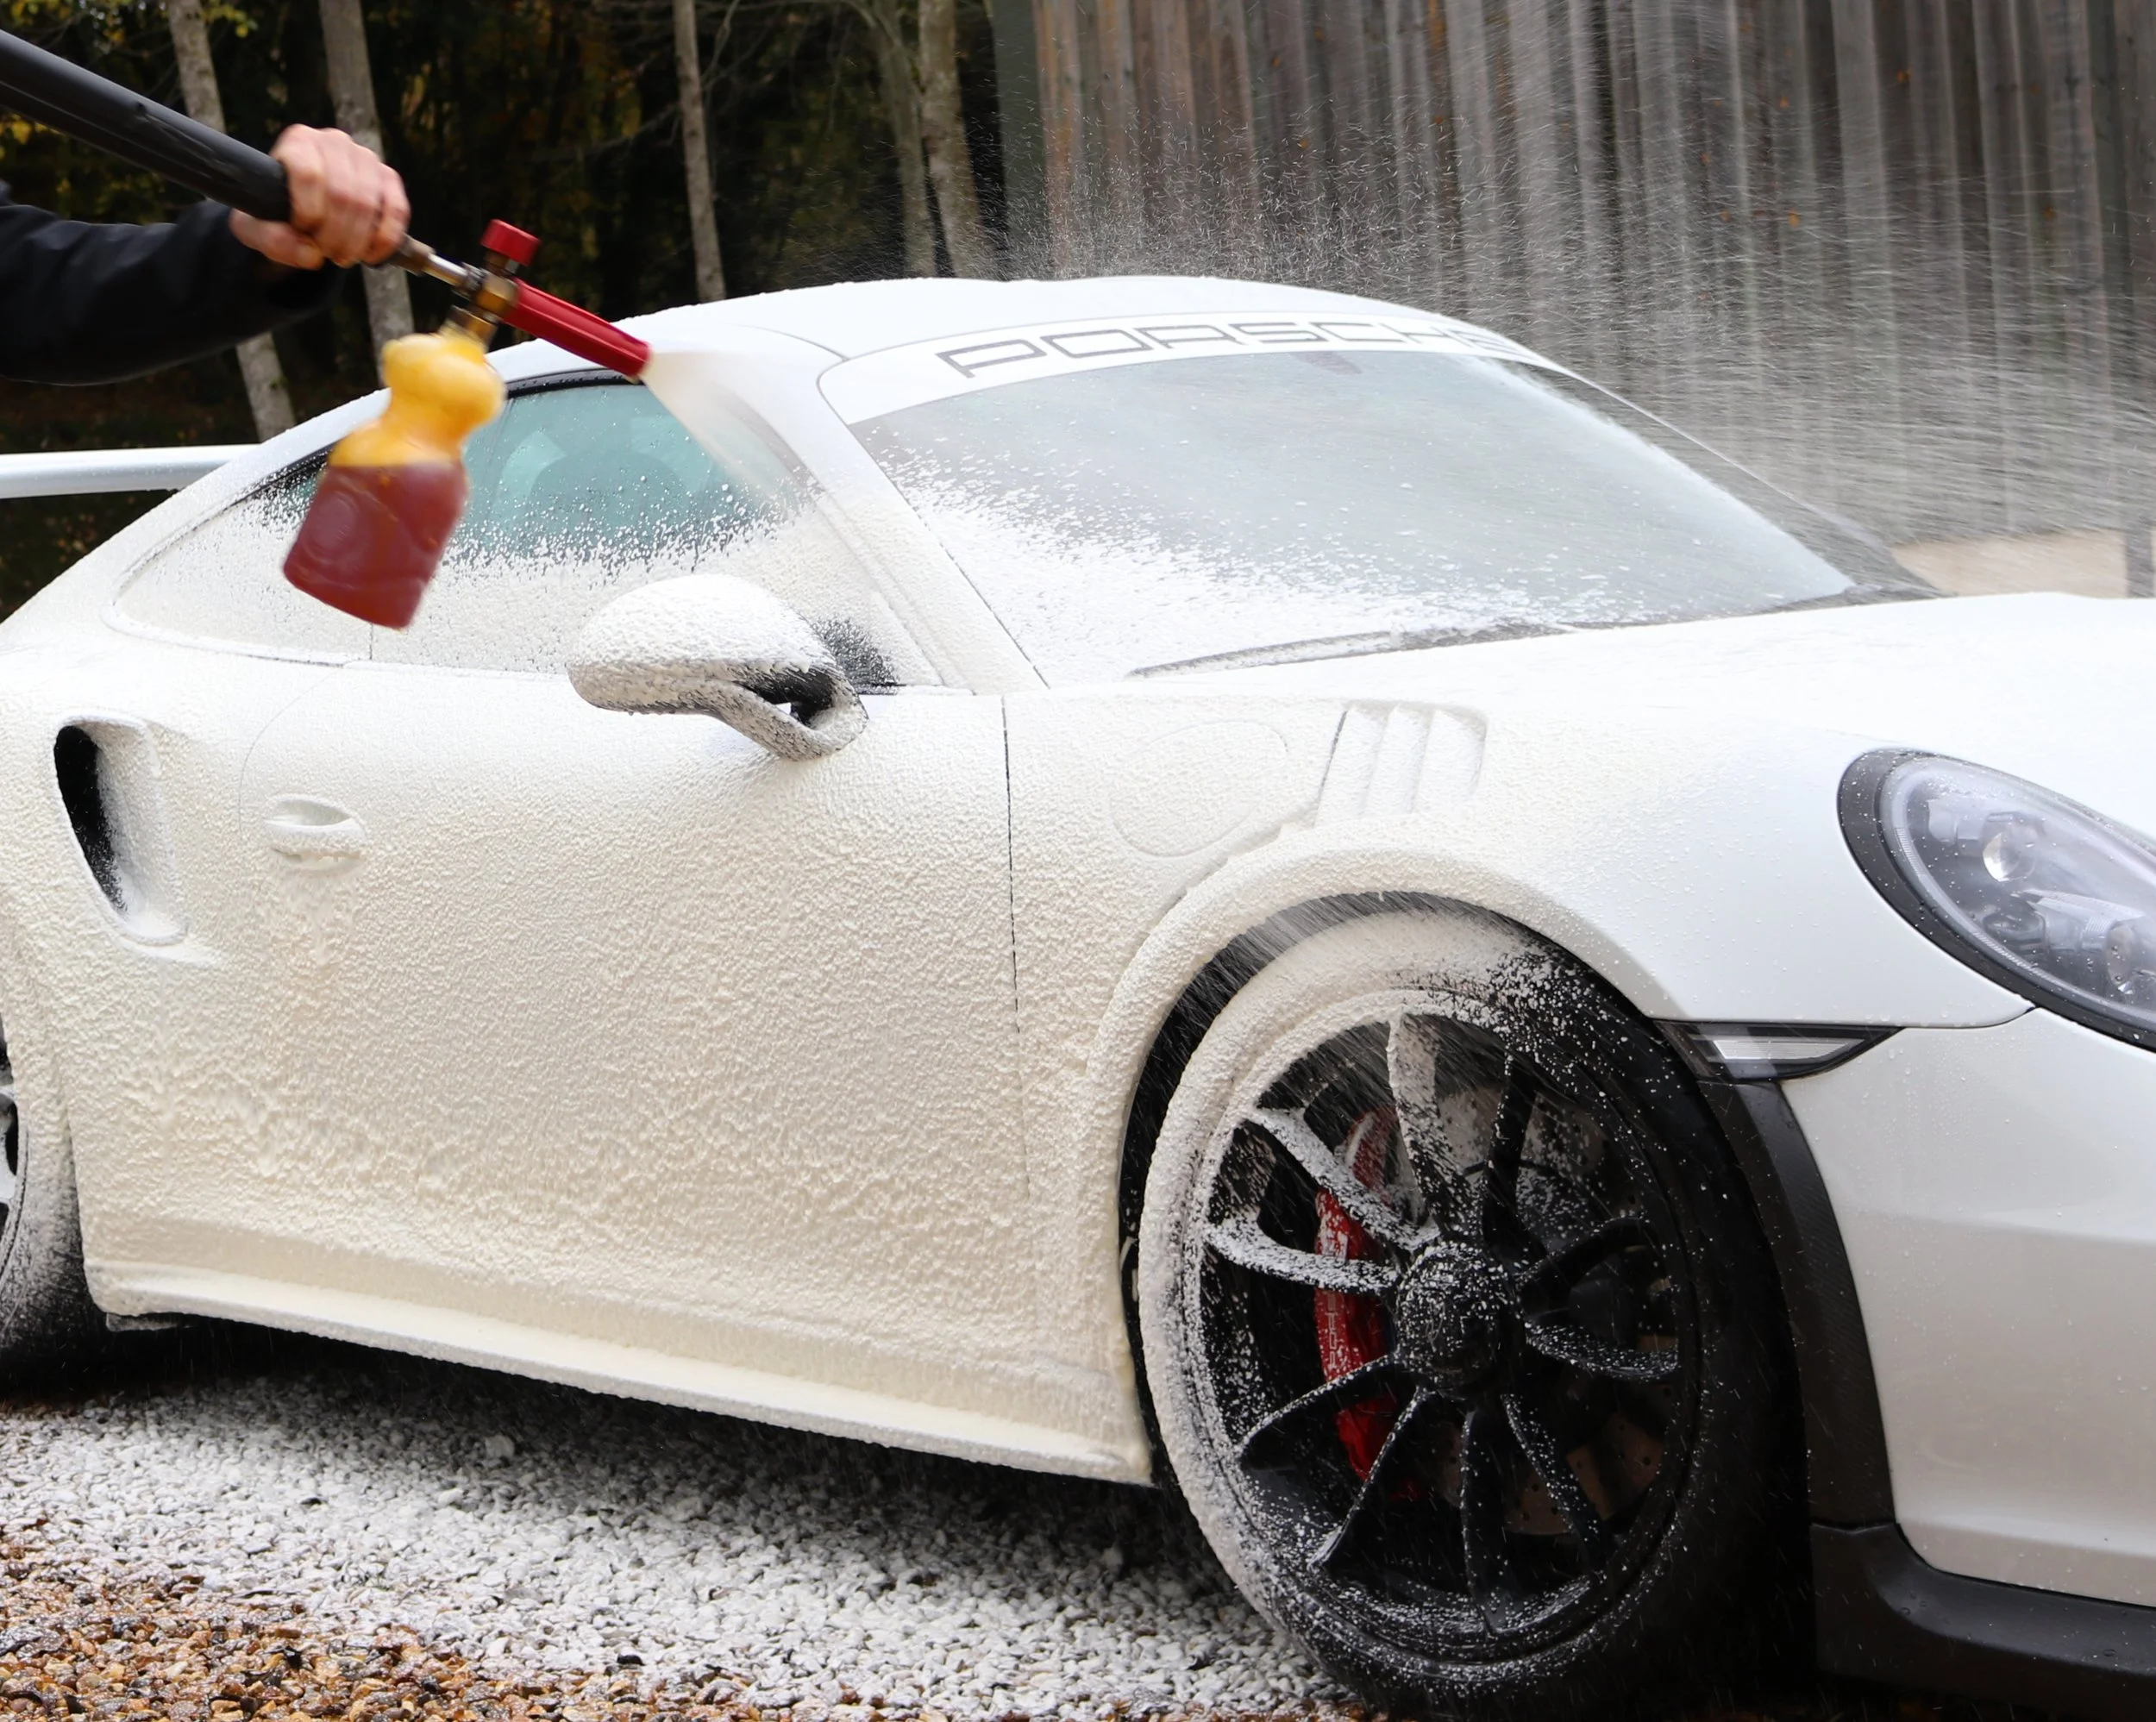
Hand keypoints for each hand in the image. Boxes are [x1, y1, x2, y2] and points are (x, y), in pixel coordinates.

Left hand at [229, 125, 408, 269]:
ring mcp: (366, 158)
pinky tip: (371, 255)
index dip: (309, 213)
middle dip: (336, 236)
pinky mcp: (389, 178)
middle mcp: (334, 142)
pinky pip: (397, 211)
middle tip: (328, 254)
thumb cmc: (275, 214)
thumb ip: (271, 239)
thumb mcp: (256, 228)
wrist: (302, 210)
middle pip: (343, 194)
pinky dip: (385, 240)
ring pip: (369, 205)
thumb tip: (311, 255)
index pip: (309, 174)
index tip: (303, 231)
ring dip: (358, 241)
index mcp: (298, 142)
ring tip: (344, 255)